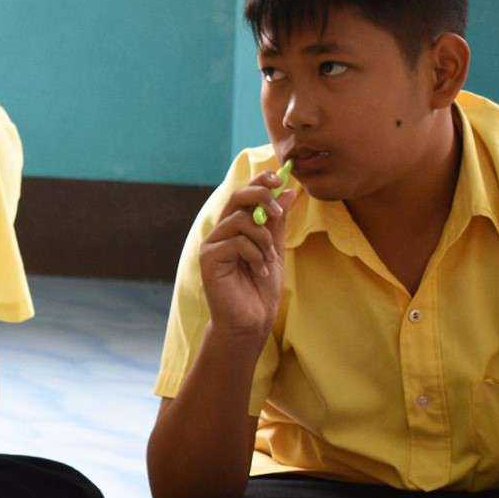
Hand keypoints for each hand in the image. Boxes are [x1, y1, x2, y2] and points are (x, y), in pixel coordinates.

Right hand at [197, 169, 294, 337]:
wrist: (252, 320)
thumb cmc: (260, 288)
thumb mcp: (275, 249)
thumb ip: (277, 222)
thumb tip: (288, 191)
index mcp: (235, 227)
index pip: (244, 193)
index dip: (259, 180)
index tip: (279, 177)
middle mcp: (221, 231)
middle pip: (237, 197)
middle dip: (261, 198)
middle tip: (277, 213)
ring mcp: (212, 244)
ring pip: (240, 221)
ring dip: (263, 239)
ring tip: (268, 260)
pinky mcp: (209, 258)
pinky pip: (237, 242)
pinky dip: (255, 255)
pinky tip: (260, 271)